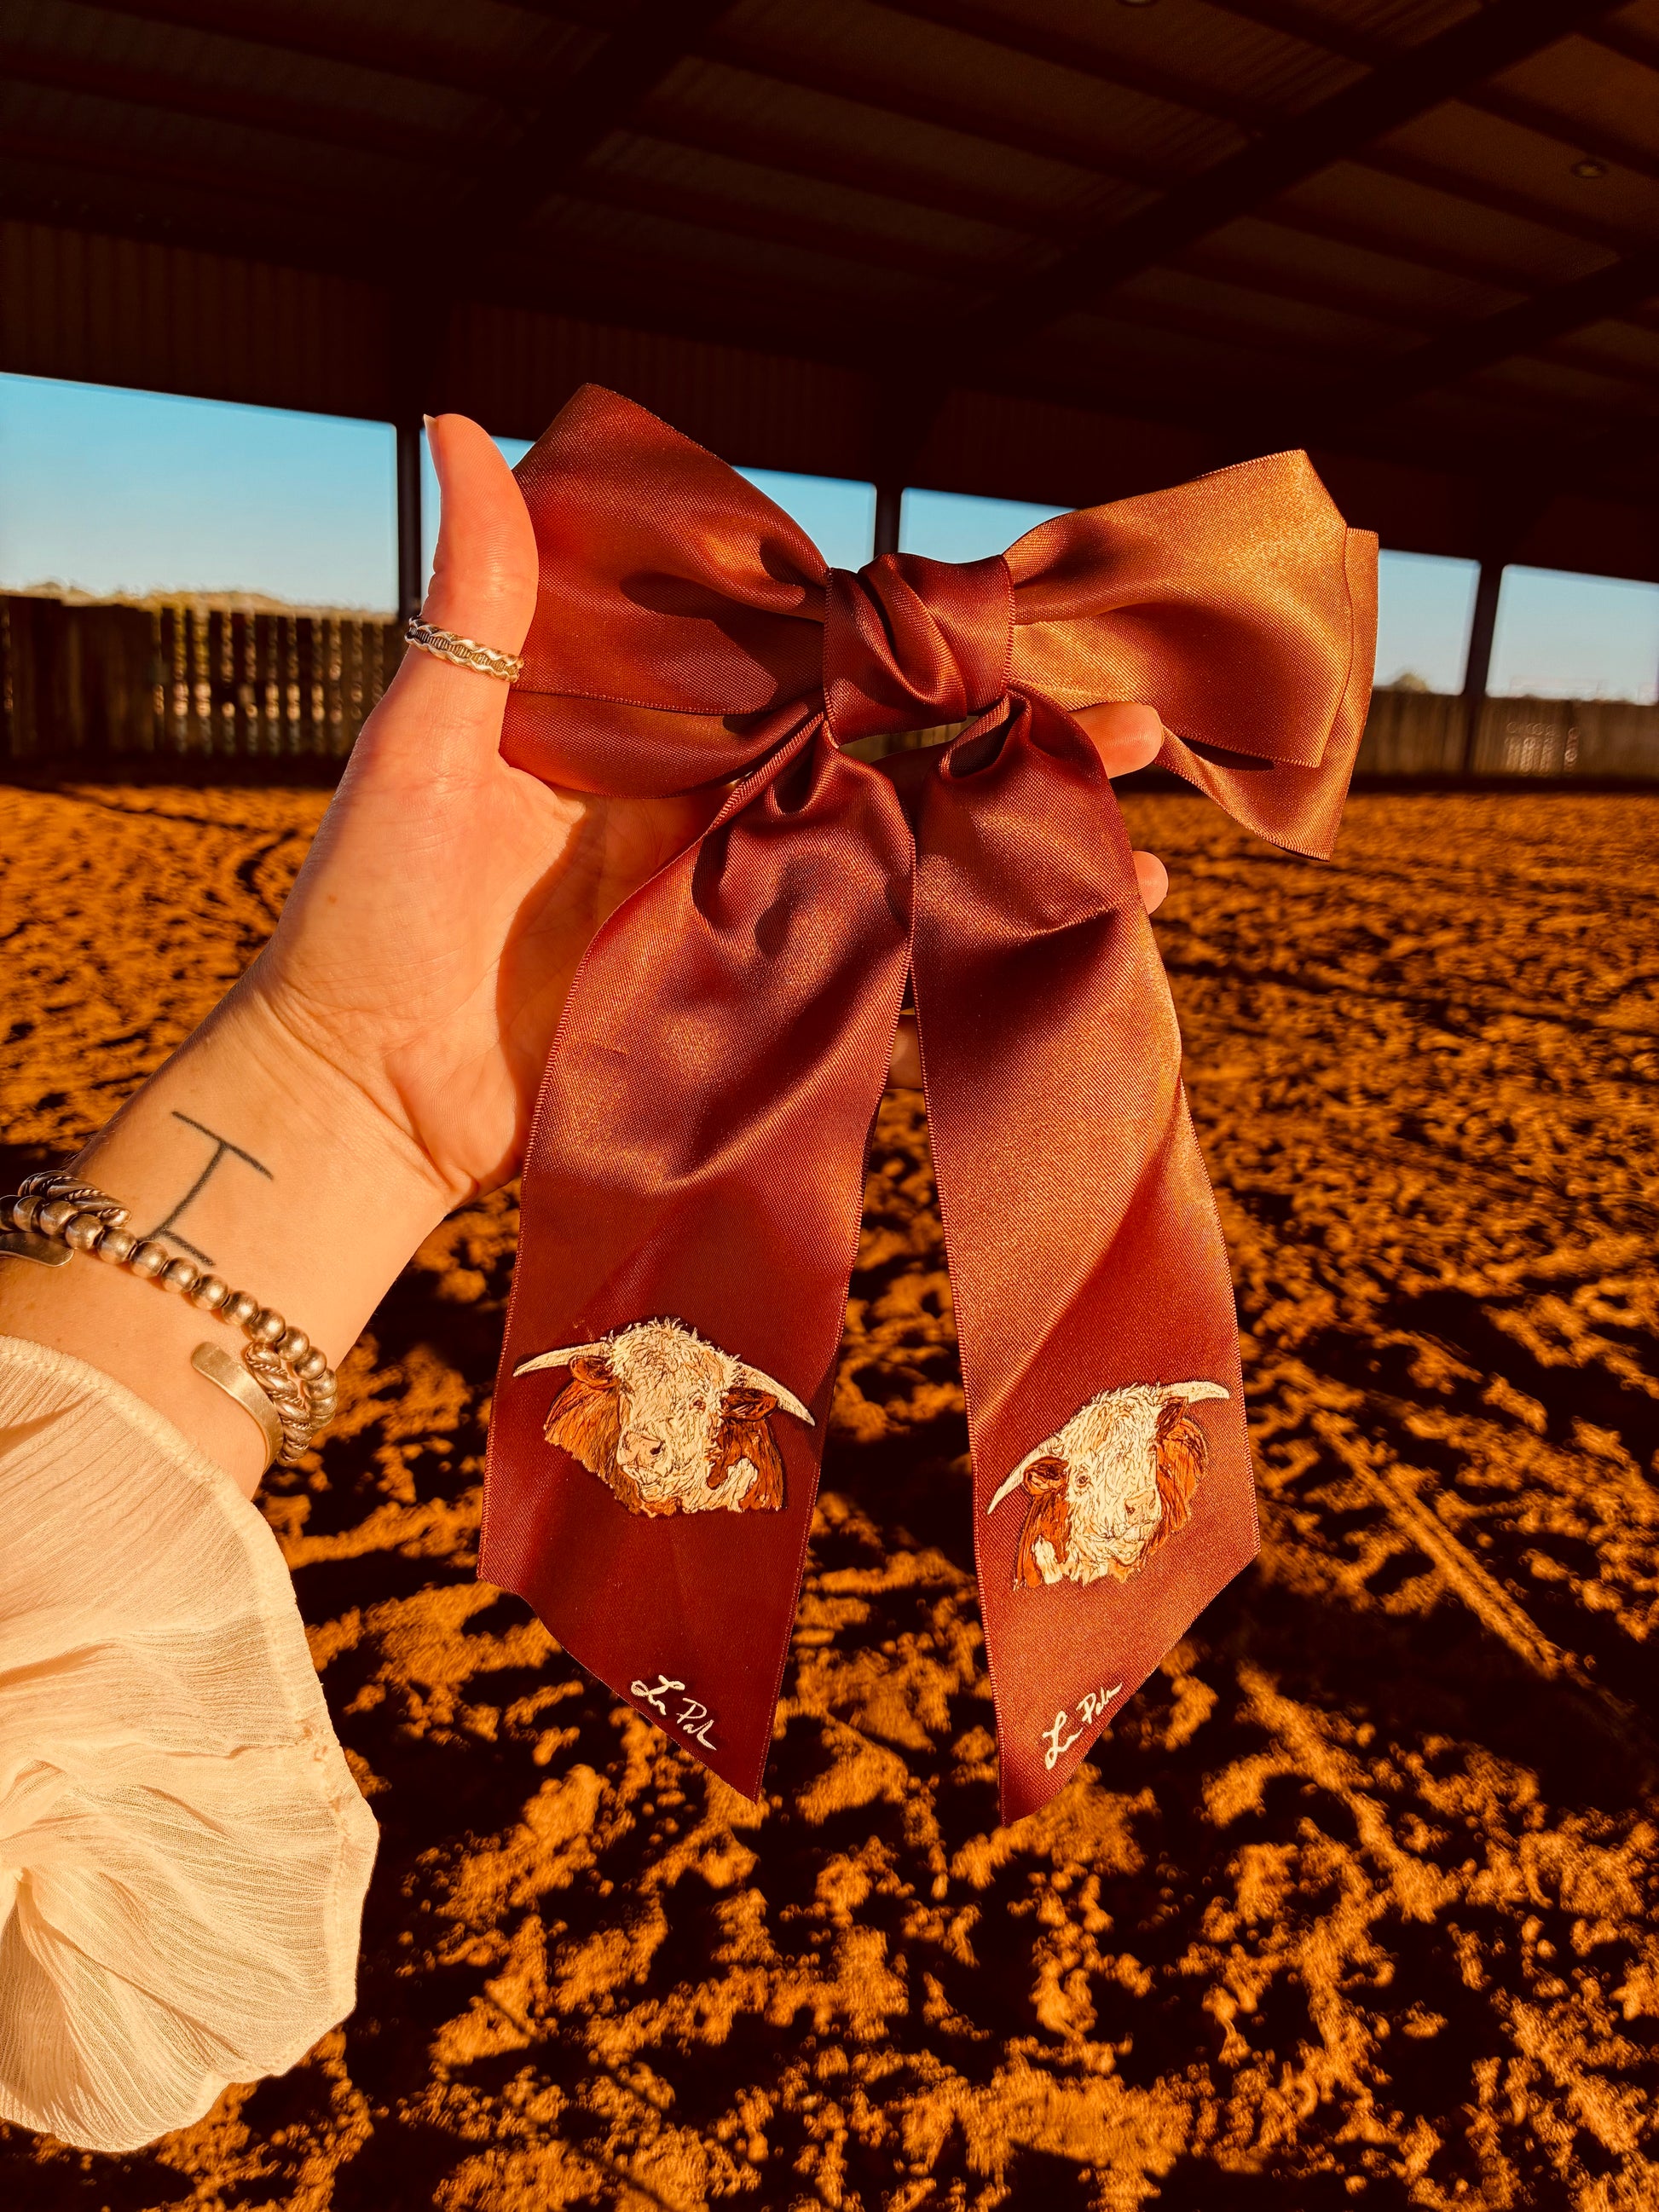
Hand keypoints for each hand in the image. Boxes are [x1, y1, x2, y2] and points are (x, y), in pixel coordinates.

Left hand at [248, 417, 1171, 1177]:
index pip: (812, 658)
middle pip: (895, 753)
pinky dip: (972, 953)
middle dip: (1018, 730)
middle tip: (1143, 711)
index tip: (1021, 605)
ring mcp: (743, 908)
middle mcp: (717, 807)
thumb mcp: (423, 743)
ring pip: (910, 854)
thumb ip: (479, 605)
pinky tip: (1071, 931)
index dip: (918, 634)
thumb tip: (461, 421)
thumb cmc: (366, 913)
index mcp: (655, 729)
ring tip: (1148, 817)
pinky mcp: (748, 1003)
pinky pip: (877, 969)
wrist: (354, 1095)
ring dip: (1027, 832)